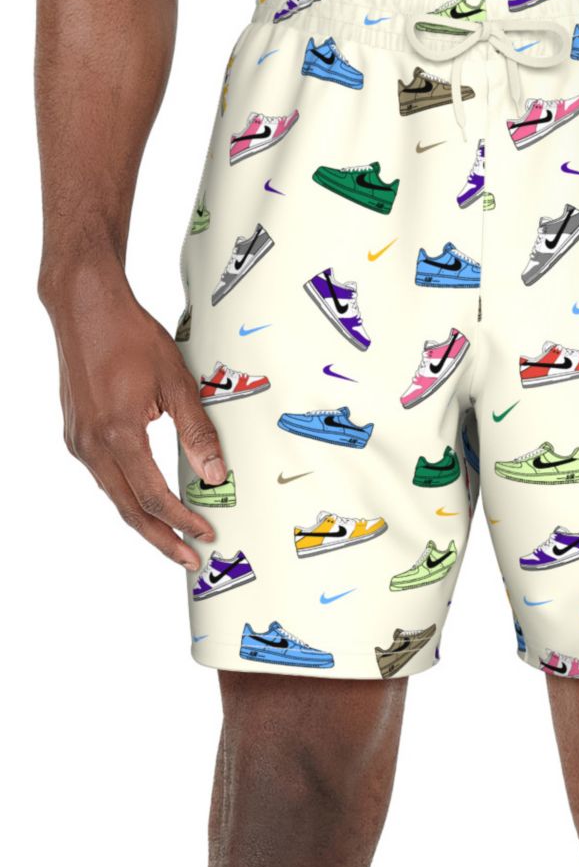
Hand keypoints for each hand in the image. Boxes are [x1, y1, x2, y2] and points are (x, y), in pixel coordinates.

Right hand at [44, 272, 225, 568]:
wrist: (84, 307)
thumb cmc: (131, 337)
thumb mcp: (177, 382)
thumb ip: (197, 432)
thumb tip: (214, 475)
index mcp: (118, 434)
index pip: (154, 497)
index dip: (181, 522)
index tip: (205, 535)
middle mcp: (91, 444)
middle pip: (128, 509)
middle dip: (161, 538)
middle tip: (190, 559)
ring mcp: (78, 439)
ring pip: (113, 494)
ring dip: (143, 518)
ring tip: (173, 536)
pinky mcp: (75, 431)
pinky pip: (103, 475)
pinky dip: (127, 493)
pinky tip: (146, 498)